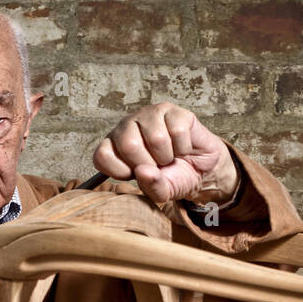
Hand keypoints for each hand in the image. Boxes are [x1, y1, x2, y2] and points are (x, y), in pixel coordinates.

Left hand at [92, 102, 239, 205]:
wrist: (200, 169)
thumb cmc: (173, 177)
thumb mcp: (161, 191)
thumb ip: (150, 186)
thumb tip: (143, 171)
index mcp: (115, 146)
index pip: (102, 156)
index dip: (122, 171)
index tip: (136, 175)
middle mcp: (127, 126)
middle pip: (128, 145)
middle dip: (149, 164)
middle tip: (157, 166)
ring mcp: (149, 115)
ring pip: (156, 137)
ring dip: (168, 155)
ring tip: (169, 156)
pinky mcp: (171, 110)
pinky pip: (177, 130)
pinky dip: (183, 147)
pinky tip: (181, 147)